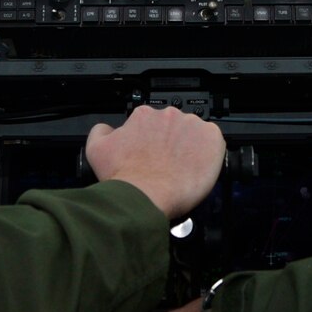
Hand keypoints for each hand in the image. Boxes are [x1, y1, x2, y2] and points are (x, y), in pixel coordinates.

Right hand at [85, 105, 224, 221]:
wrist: (145, 196)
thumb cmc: (125, 178)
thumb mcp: (97, 150)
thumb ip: (100, 132)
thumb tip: (106, 128)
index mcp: (144, 116)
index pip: (152, 123)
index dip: (152, 140)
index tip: (153, 154)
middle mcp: (169, 115)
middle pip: (173, 127)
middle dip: (171, 143)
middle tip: (167, 164)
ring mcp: (192, 125)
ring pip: (194, 134)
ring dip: (189, 148)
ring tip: (182, 169)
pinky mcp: (211, 139)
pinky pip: (214, 142)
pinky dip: (209, 154)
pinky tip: (197, 168)